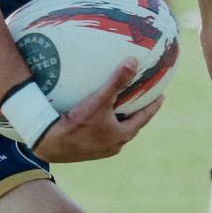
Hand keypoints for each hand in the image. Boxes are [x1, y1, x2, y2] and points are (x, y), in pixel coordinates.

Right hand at [32, 59, 163, 161]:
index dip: (153, 106)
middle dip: (137, 114)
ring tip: (121, 108)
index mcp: (122, 136)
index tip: (161, 97)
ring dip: (120, 121)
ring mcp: (101, 150)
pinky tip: (97, 117)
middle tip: (142, 101)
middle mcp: (114, 146)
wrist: (50, 143)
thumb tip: (133, 62)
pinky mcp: (87, 151)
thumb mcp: (100, 100)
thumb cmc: (77, 123)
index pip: (143, 118)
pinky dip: (105, 125)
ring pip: (116, 132)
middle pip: (131, 126)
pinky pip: (102, 135)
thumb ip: (116, 81)